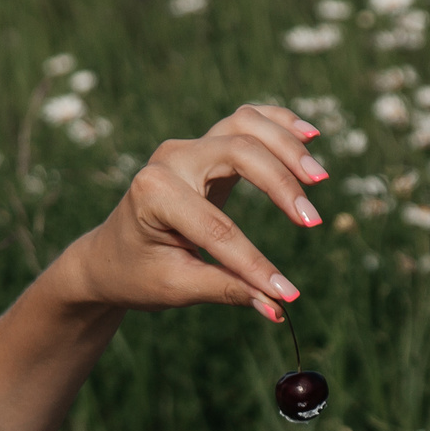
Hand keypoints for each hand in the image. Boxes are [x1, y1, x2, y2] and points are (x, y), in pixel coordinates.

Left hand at [58, 104, 329, 321]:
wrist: (110, 255)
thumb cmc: (138, 273)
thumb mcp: (175, 287)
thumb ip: (226, 290)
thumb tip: (277, 308)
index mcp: (153, 193)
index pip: (217, 228)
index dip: (255, 263)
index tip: (288, 294)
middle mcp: (170, 158)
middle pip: (238, 152)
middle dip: (281, 185)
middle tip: (313, 222)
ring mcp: (187, 147)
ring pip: (245, 125)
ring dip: (286, 146)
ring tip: (319, 177)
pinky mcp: (204, 146)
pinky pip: (245, 122)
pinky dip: (278, 124)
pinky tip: (310, 135)